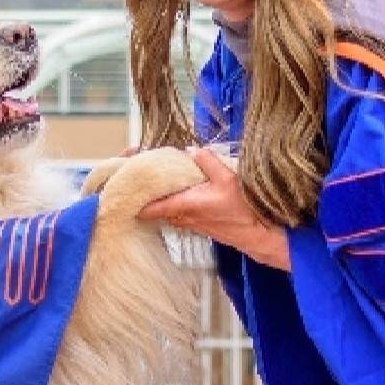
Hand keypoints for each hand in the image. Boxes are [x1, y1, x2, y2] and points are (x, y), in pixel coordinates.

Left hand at [137, 147, 291, 270]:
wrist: (257, 234)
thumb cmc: (243, 210)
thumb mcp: (227, 178)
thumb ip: (207, 161)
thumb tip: (191, 151)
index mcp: (185, 205)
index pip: (150, 206)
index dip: (136, 199)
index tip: (126, 188)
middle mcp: (183, 217)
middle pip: (156, 208)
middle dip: (148, 195)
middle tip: (140, 178)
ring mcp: (190, 223)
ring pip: (167, 210)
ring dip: (161, 199)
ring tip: (157, 182)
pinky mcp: (198, 225)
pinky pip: (178, 213)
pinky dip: (174, 203)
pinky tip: (180, 191)